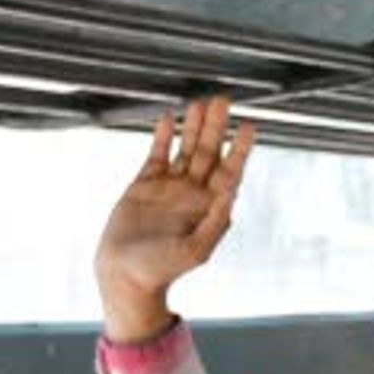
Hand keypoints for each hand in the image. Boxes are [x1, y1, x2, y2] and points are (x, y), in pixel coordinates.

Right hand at [95, 94, 253, 342]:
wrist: (125, 274)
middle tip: (223, 100)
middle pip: (209, 152)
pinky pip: (158, 154)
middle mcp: (193, 194)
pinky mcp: (144, 184)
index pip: (230, 171)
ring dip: (194, 126)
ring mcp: (169, 187)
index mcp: (210, 208)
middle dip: (216, 127)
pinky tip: (170, 118)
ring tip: (201, 101)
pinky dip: (164, 137)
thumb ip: (213, 224)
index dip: (240, 149)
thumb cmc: (162, 270)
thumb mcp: (194, 250)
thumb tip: (229, 197)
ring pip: (186, 149)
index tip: (248, 126)